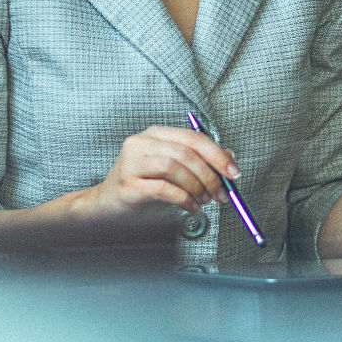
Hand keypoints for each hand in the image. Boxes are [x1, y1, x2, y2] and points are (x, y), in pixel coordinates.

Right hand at [77, 125, 239, 218]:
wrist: (107, 207)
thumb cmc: (143, 188)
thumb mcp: (173, 172)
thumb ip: (199, 162)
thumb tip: (230, 159)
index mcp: (155, 134)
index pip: (193, 138)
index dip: (217, 155)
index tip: (234, 173)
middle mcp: (141, 143)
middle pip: (186, 153)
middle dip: (210, 176)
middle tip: (221, 194)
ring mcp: (131, 163)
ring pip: (175, 168)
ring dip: (197, 188)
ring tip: (203, 201)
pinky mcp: (128, 185)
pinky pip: (165, 190)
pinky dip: (184, 200)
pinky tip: (190, 207)